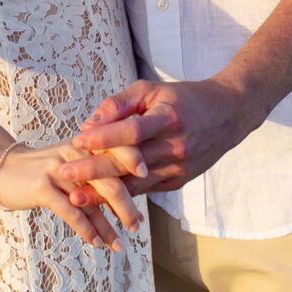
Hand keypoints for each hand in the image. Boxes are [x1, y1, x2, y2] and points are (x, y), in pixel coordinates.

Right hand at [0, 140, 146, 250]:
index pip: (115, 150)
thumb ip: (94, 174)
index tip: (149, 179)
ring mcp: (57, 171)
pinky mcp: (42, 187)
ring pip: (93, 199)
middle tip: (136, 225)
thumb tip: (127, 200)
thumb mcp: (69, 165)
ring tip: (119, 245)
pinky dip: (87, 230)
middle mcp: (73, 154)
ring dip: (109, 226)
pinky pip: (71, 212)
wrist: (1, 168)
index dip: (133, 161)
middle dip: (126, 205)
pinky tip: (96, 243)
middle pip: (110, 179)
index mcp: (82, 145)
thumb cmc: (41, 170)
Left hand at [57, 76, 265, 199]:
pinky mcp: (179, 182)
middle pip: (129, 163)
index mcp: (169, 119)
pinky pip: (145, 190)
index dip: (105, 137)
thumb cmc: (183, 98)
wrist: (228, 116)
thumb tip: (89, 124)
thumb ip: (119, 104)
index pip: (132, 131)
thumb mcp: (152, 90)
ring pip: (136, 184)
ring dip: (103, 193)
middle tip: (63, 174)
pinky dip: (122, 196)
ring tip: (73, 197)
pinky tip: (98, 201)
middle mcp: (176, 146)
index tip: (77, 140)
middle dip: (93, 171)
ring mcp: (179, 168)